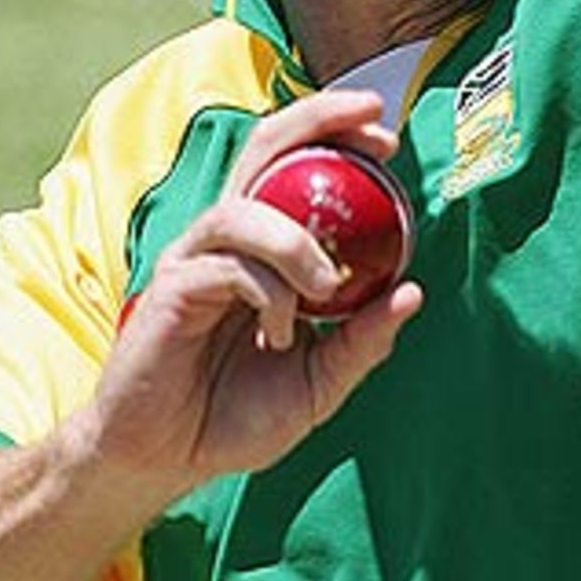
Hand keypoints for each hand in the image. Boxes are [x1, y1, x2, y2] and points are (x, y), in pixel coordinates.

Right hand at [85, 87, 422, 501]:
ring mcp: (194, 258)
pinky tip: (279, 332)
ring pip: (245, 208)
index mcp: (260, 247)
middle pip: (264, 146)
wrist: (167, 461)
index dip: (338, 137)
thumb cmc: (233, 417)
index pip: (294, 165)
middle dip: (318, 120)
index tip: (388, 140)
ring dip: (296, 241)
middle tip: (372, 119)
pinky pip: (226, 264)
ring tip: (326, 288)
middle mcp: (226, 238)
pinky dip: (267, 290)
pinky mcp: (171, 288)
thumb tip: (413, 292)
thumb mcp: (320, 383)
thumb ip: (362, 340)